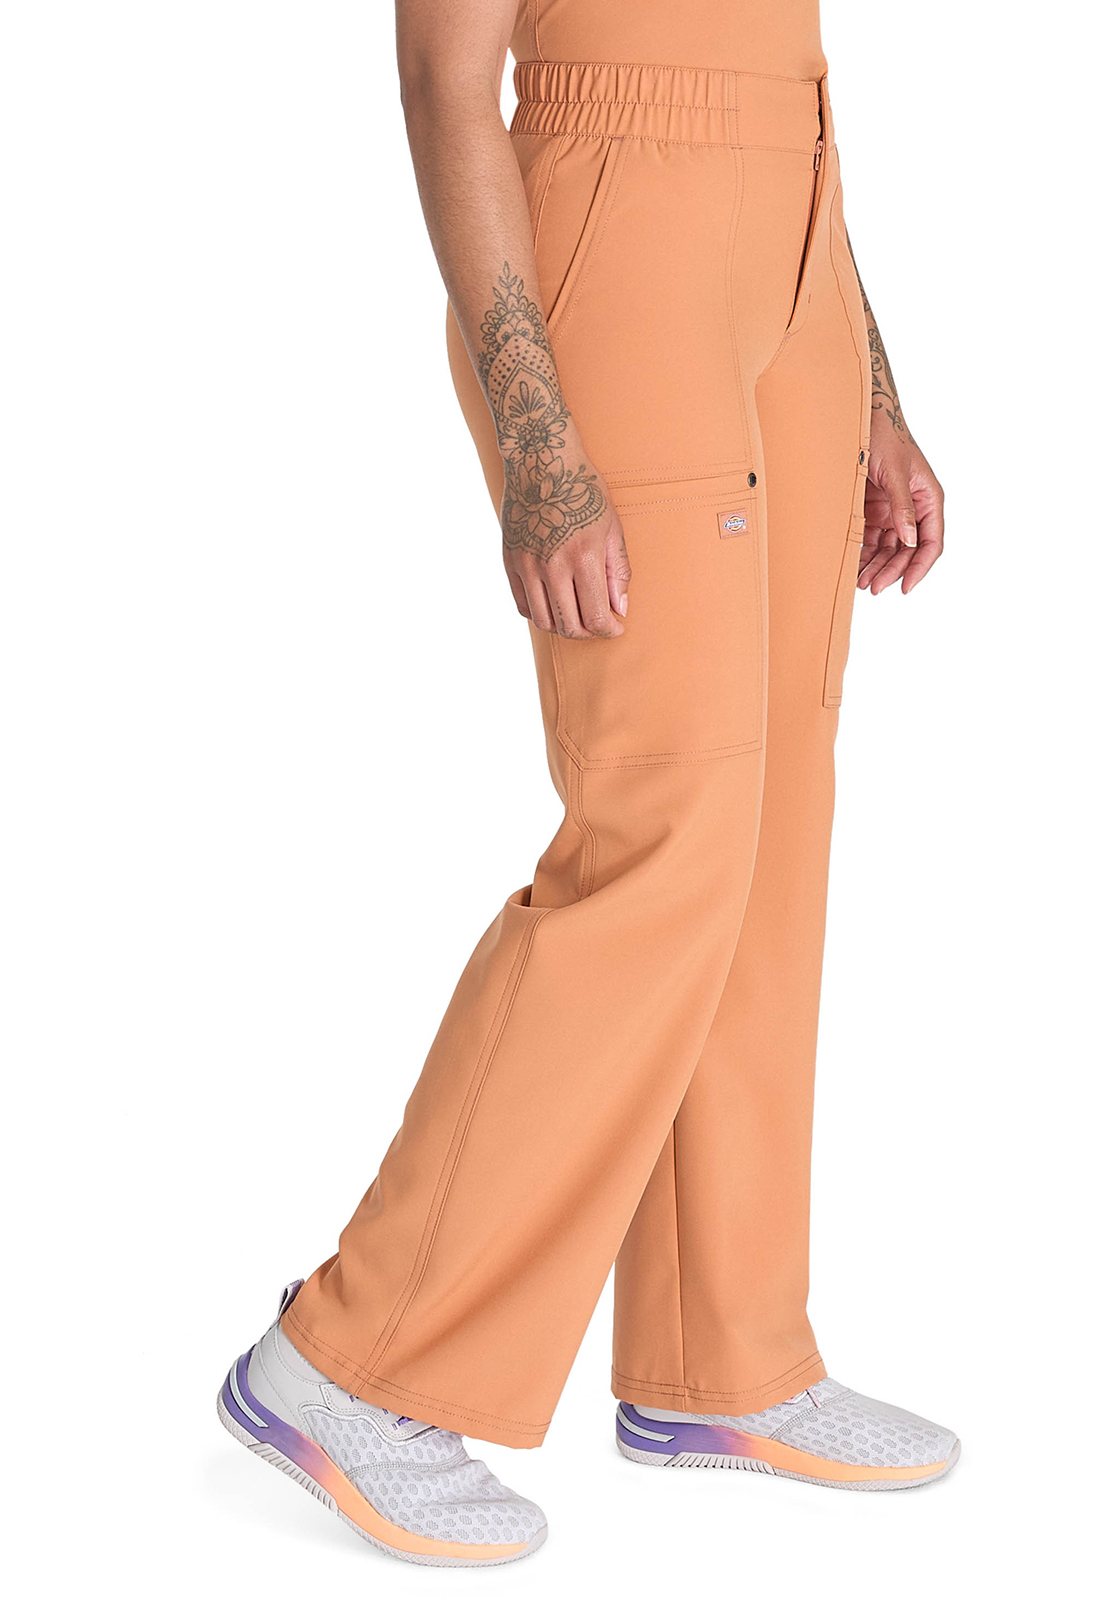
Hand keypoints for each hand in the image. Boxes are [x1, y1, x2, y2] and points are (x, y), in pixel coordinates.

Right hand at [501, 423, 630, 638]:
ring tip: (575, 615)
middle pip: (568, 626)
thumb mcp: (612, 527)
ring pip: (543, 622)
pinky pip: (523, 605)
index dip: (609, 630)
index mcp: (583, 557)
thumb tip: (619, 608)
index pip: (595, 617)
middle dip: (588, 633)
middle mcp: (552, 566)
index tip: (615, 627)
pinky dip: (540, 613)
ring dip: (562, 626)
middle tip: (597, 624)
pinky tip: (553, 603)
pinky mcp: (510, 561)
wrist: (540, 461)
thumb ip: (617, 571)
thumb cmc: (582, 489)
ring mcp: (527, 565)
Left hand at [859, 411, 944, 595]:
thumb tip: (909, 540)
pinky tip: (855, 566)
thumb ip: (902, 506)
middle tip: (873, 587)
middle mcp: (914, 509)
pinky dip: (864, 554)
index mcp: (929, 499)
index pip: (931, 543)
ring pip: (889, 549)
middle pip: (908, 551)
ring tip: (861, 582)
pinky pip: (871, 539)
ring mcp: (894, 511)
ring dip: (877, 566)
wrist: (862, 419)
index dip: (920, 567)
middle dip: (892, 571)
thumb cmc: (885, 437)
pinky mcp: (874, 511)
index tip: (905, 587)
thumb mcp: (896, 473)